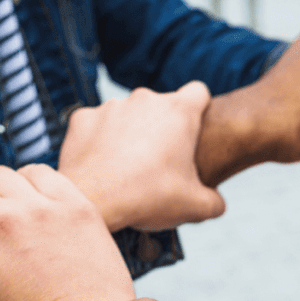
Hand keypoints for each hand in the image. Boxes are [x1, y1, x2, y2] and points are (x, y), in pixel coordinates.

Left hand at [58, 81, 223, 231]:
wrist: (93, 200)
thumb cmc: (150, 198)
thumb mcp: (197, 207)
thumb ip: (215, 201)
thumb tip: (217, 203)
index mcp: (179, 112)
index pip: (199, 93)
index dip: (200, 111)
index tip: (194, 133)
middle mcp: (145, 99)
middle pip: (162, 106)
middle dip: (163, 129)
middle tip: (161, 164)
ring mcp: (111, 106)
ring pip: (129, 116)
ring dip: (132, 134)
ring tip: (129, 169)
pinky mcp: (83, 118)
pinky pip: (98, 126)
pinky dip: (101, 142)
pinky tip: (103, 166)